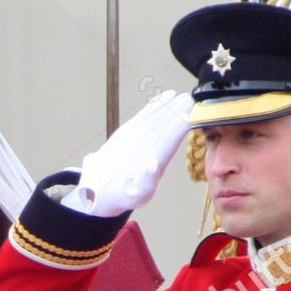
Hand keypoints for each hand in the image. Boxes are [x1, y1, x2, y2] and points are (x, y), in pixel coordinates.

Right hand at [65, 91, 193, 216]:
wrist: (101, 189)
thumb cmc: (120, 195)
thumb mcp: (134, 194)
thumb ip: (145, 181)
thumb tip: (154, 164)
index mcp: (157, 163)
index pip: (169, 142)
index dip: (179, 128)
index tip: (187, 115)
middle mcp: (153, 149)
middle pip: (168, 127)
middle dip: (179, 113)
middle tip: (189, 98)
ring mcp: (143, 139)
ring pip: (159, 118)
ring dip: (170, 106)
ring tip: (180, 94)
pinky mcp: (132, 132)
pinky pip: (147, 116)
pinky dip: (156, 105)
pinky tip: (167, 96)